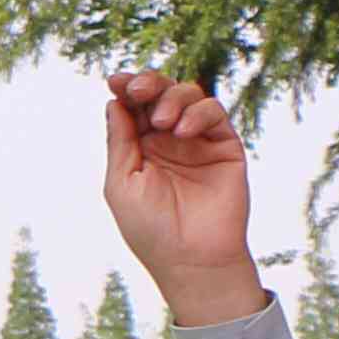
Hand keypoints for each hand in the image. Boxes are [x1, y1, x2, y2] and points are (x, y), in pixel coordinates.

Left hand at [103, 72, 269, 328]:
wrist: (191, 258)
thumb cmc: (150, 228)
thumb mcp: (122, 183)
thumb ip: (120, 142)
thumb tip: (113, 102)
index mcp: (138, 148)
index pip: (133, 108)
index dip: (126, 89)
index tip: (116, 80)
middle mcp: (167, 140)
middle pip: (160, 94)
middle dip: (148, 84)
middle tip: (138, 89)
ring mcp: (197, 141)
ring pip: (188, 96)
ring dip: (172, 99)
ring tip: (162, 123)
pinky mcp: (224, 146)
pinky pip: (214, 113)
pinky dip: (198, 113)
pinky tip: (182, 132)